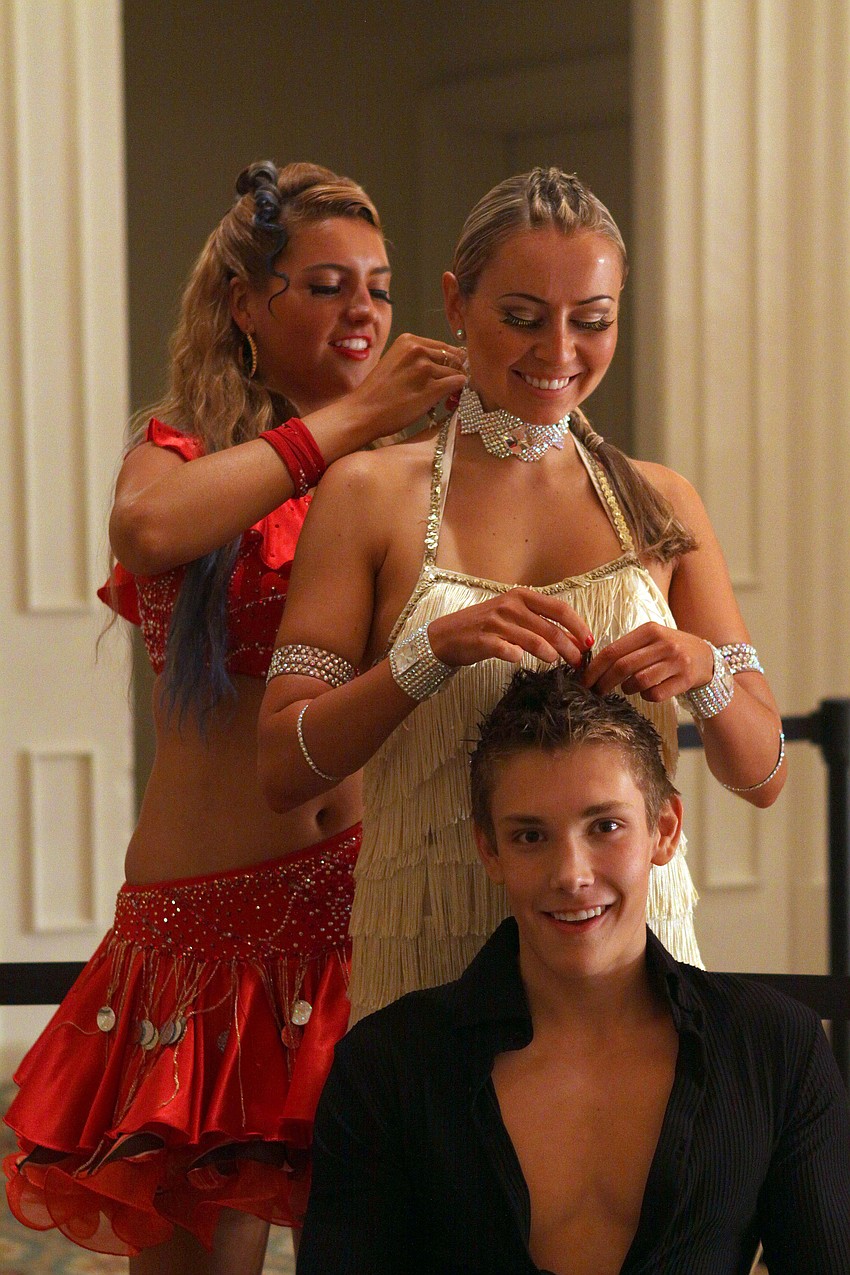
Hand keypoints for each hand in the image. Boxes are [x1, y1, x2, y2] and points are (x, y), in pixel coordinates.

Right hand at [351, 333, 466, 441]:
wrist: (363, 413)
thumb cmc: (377, 393)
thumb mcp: (395, 362)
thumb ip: (417, 358)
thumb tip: (446, 364)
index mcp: (408, 340)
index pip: (444, 347)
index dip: (451, 362)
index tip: (447, 375)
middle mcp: (418, 350)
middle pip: (454, 358)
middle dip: (455, 372)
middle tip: (450, 389)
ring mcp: (425, 369)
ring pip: (457, 372)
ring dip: (455, 385)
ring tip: (446, 398)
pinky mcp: (431, 388)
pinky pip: (458, 384)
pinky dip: (457, 392)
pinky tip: (448, 401)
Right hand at [428, 587, 592, 668]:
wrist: (446, 635)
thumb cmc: (484, 626)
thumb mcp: (513, 617)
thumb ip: (540, 623)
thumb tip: (573, 638)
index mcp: (521, 596)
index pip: (560, 609)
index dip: (578, 626)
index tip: (590, 642)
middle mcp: (511, 605)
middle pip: (550, 628)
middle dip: (569, 647)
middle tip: (579, 662)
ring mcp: (497, 622)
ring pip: (533, 639)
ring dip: (549, 653)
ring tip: (557, 662)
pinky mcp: (483, 639)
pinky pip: (506, 649)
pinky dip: (515, 655)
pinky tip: (520, 660)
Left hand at [582, 623, 713, 701]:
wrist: (705, 657)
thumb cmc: (668, 649)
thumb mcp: (650, 639)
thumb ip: (626, 648)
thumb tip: (592, 666)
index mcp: (649, 630)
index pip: (613, 650)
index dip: (594, 668)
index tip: (583, 680)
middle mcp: (663, 643)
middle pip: (622, 667)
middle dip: (603, 682)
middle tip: (596, 692)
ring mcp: (676, 661)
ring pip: (638, 681)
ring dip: (626, 689)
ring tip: (627, 688)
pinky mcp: (684, 679)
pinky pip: (655, 694)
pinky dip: (646, 696)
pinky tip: (648, 691)